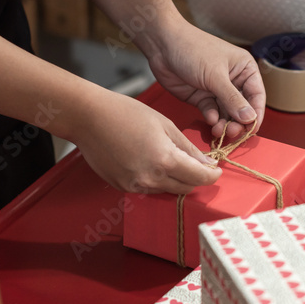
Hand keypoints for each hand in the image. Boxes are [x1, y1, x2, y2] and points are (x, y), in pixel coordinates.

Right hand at [72, 88, 220, 193]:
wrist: (88, 118)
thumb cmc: (125, 113)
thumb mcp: (164, 125)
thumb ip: (188, 147)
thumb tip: (207, 163)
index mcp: (164, 160)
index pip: (199, 178)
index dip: (212, 176)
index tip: (216, 170)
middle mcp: (150, 178)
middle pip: (185, 188)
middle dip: (195, 178)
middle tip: (197, 164)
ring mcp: (134, 186)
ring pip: (166, 190)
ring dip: (175, 180)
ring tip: (170, 159)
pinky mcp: (122, 187)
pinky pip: (148, 188)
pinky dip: (156, 179)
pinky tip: (149, 161)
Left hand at [142, 16, 265, 139]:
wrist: (162, 45)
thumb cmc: (192, 49)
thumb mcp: (215, 75)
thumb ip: (232, 99)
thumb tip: (250, 118)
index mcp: (245, 69)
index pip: (257, 96)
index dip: (256, 114)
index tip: (251, 130)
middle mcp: (234, 80)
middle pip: (242, 108)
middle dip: (238, 122)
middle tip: (231, 133)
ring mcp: (217, 90)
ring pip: (227, 113)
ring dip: (224, 124)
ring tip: (218, 130)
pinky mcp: (202, 97)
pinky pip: (212, 112)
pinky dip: (212, 118)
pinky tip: (209, 120)